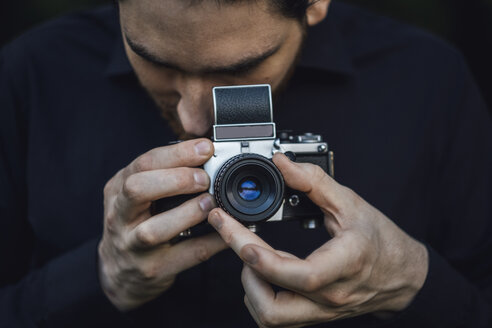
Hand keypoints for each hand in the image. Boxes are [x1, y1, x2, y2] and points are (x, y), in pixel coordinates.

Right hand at [98, 139, 226, 310]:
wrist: (119, 273)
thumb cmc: (134, 224)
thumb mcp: (137, 196)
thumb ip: (161, 175)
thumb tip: (205, 153)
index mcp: (118, 190)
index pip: (143, 164)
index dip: (177, 154)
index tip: (206, 148)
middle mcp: (120, 216)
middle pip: (136, 190)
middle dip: (175, 179)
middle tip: (204, 178)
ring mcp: (133, 246)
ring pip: (153, 230)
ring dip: (186, 214)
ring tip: (209, 203)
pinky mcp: (152, 270)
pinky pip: (184, 257)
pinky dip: (209, 243)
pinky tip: (225, 234)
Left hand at [208, 153, 427, 326]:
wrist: (403, 275)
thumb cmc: (381, 240)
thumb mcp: (350, 203)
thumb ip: (313, 181)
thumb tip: (282, 163)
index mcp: (344, 263)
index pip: (297, 273)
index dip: (257, 254)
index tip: (231, 227)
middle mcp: (330, 294)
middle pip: (272, 300)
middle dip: (242, 264)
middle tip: (231, 233)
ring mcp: (321, 310)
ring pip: (270, 317)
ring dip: (250, 286)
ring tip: (251, 256)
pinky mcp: (313, 314)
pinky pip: (276, 316)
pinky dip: (259, 294)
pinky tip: (263, 270)